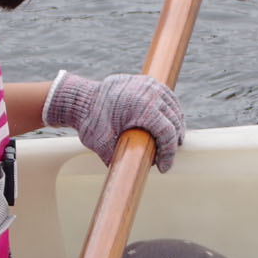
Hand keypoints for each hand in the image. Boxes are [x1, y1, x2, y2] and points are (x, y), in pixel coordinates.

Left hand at [44, 71, 183, 171]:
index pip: (167, 132)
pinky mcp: (148, 82)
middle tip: (165, 159)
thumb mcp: (102, 144)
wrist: (82, 98)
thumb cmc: (91, 121)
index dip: (168, 154)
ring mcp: (150, 84)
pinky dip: (171, 112)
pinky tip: (168, 124)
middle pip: (174, 121)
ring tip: (170, 143)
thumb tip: (130, 176)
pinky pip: (167, 98)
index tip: (163, 168)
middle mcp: (150, 93)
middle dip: (172, 142)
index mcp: (143, 107)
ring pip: (174, 108)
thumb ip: (116, 159)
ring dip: (175, 126)